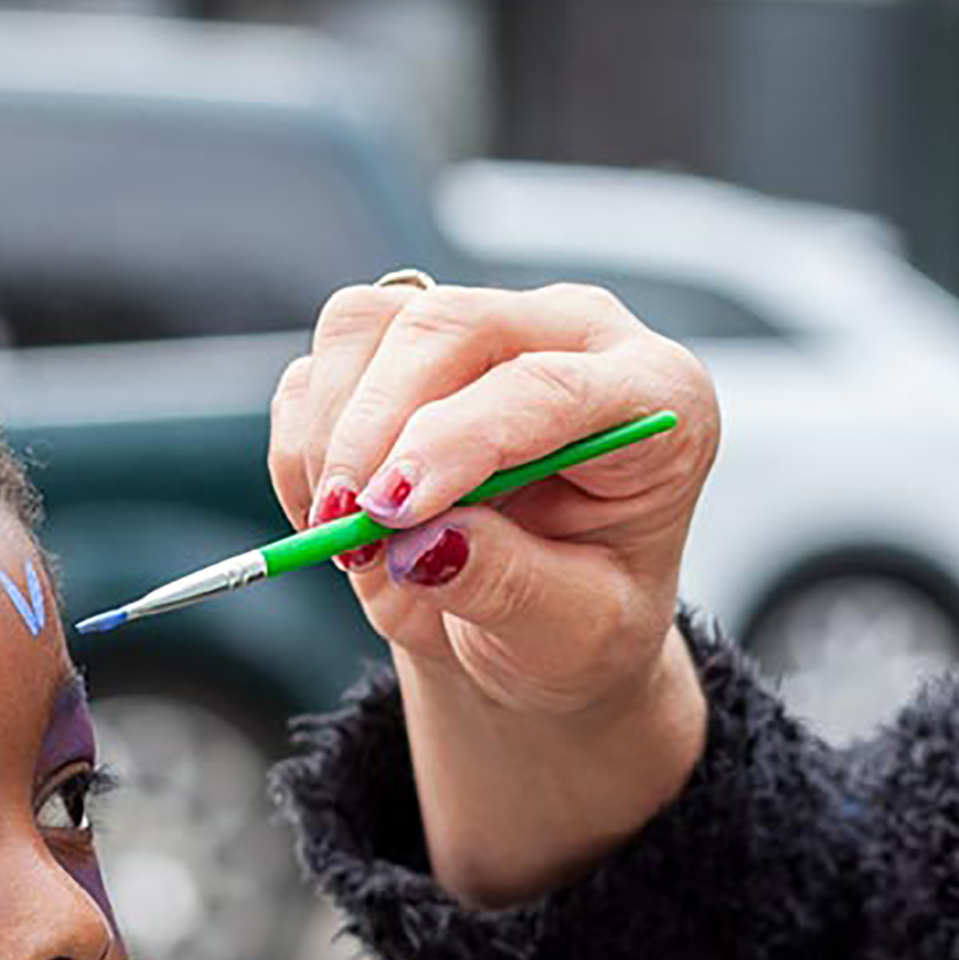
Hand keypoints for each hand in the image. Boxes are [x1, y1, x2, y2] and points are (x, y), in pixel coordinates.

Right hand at [269, 278, 720, 724]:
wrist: (541, 625)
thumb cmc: (585, 620)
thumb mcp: (576, 634)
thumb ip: (509, 587)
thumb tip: (421, 545)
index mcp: (655, 396)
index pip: (548, 385)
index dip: (459, 439)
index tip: (394, 509)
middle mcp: (571, 338)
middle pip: (450, 325)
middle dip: (377, 427)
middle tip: (344, 527)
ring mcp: (483, 328)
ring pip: (369, 325)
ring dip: (331, 432)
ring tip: (348, 535)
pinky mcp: (404, 346)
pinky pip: (323, 364)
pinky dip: (302, 442)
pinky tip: (335, 515)